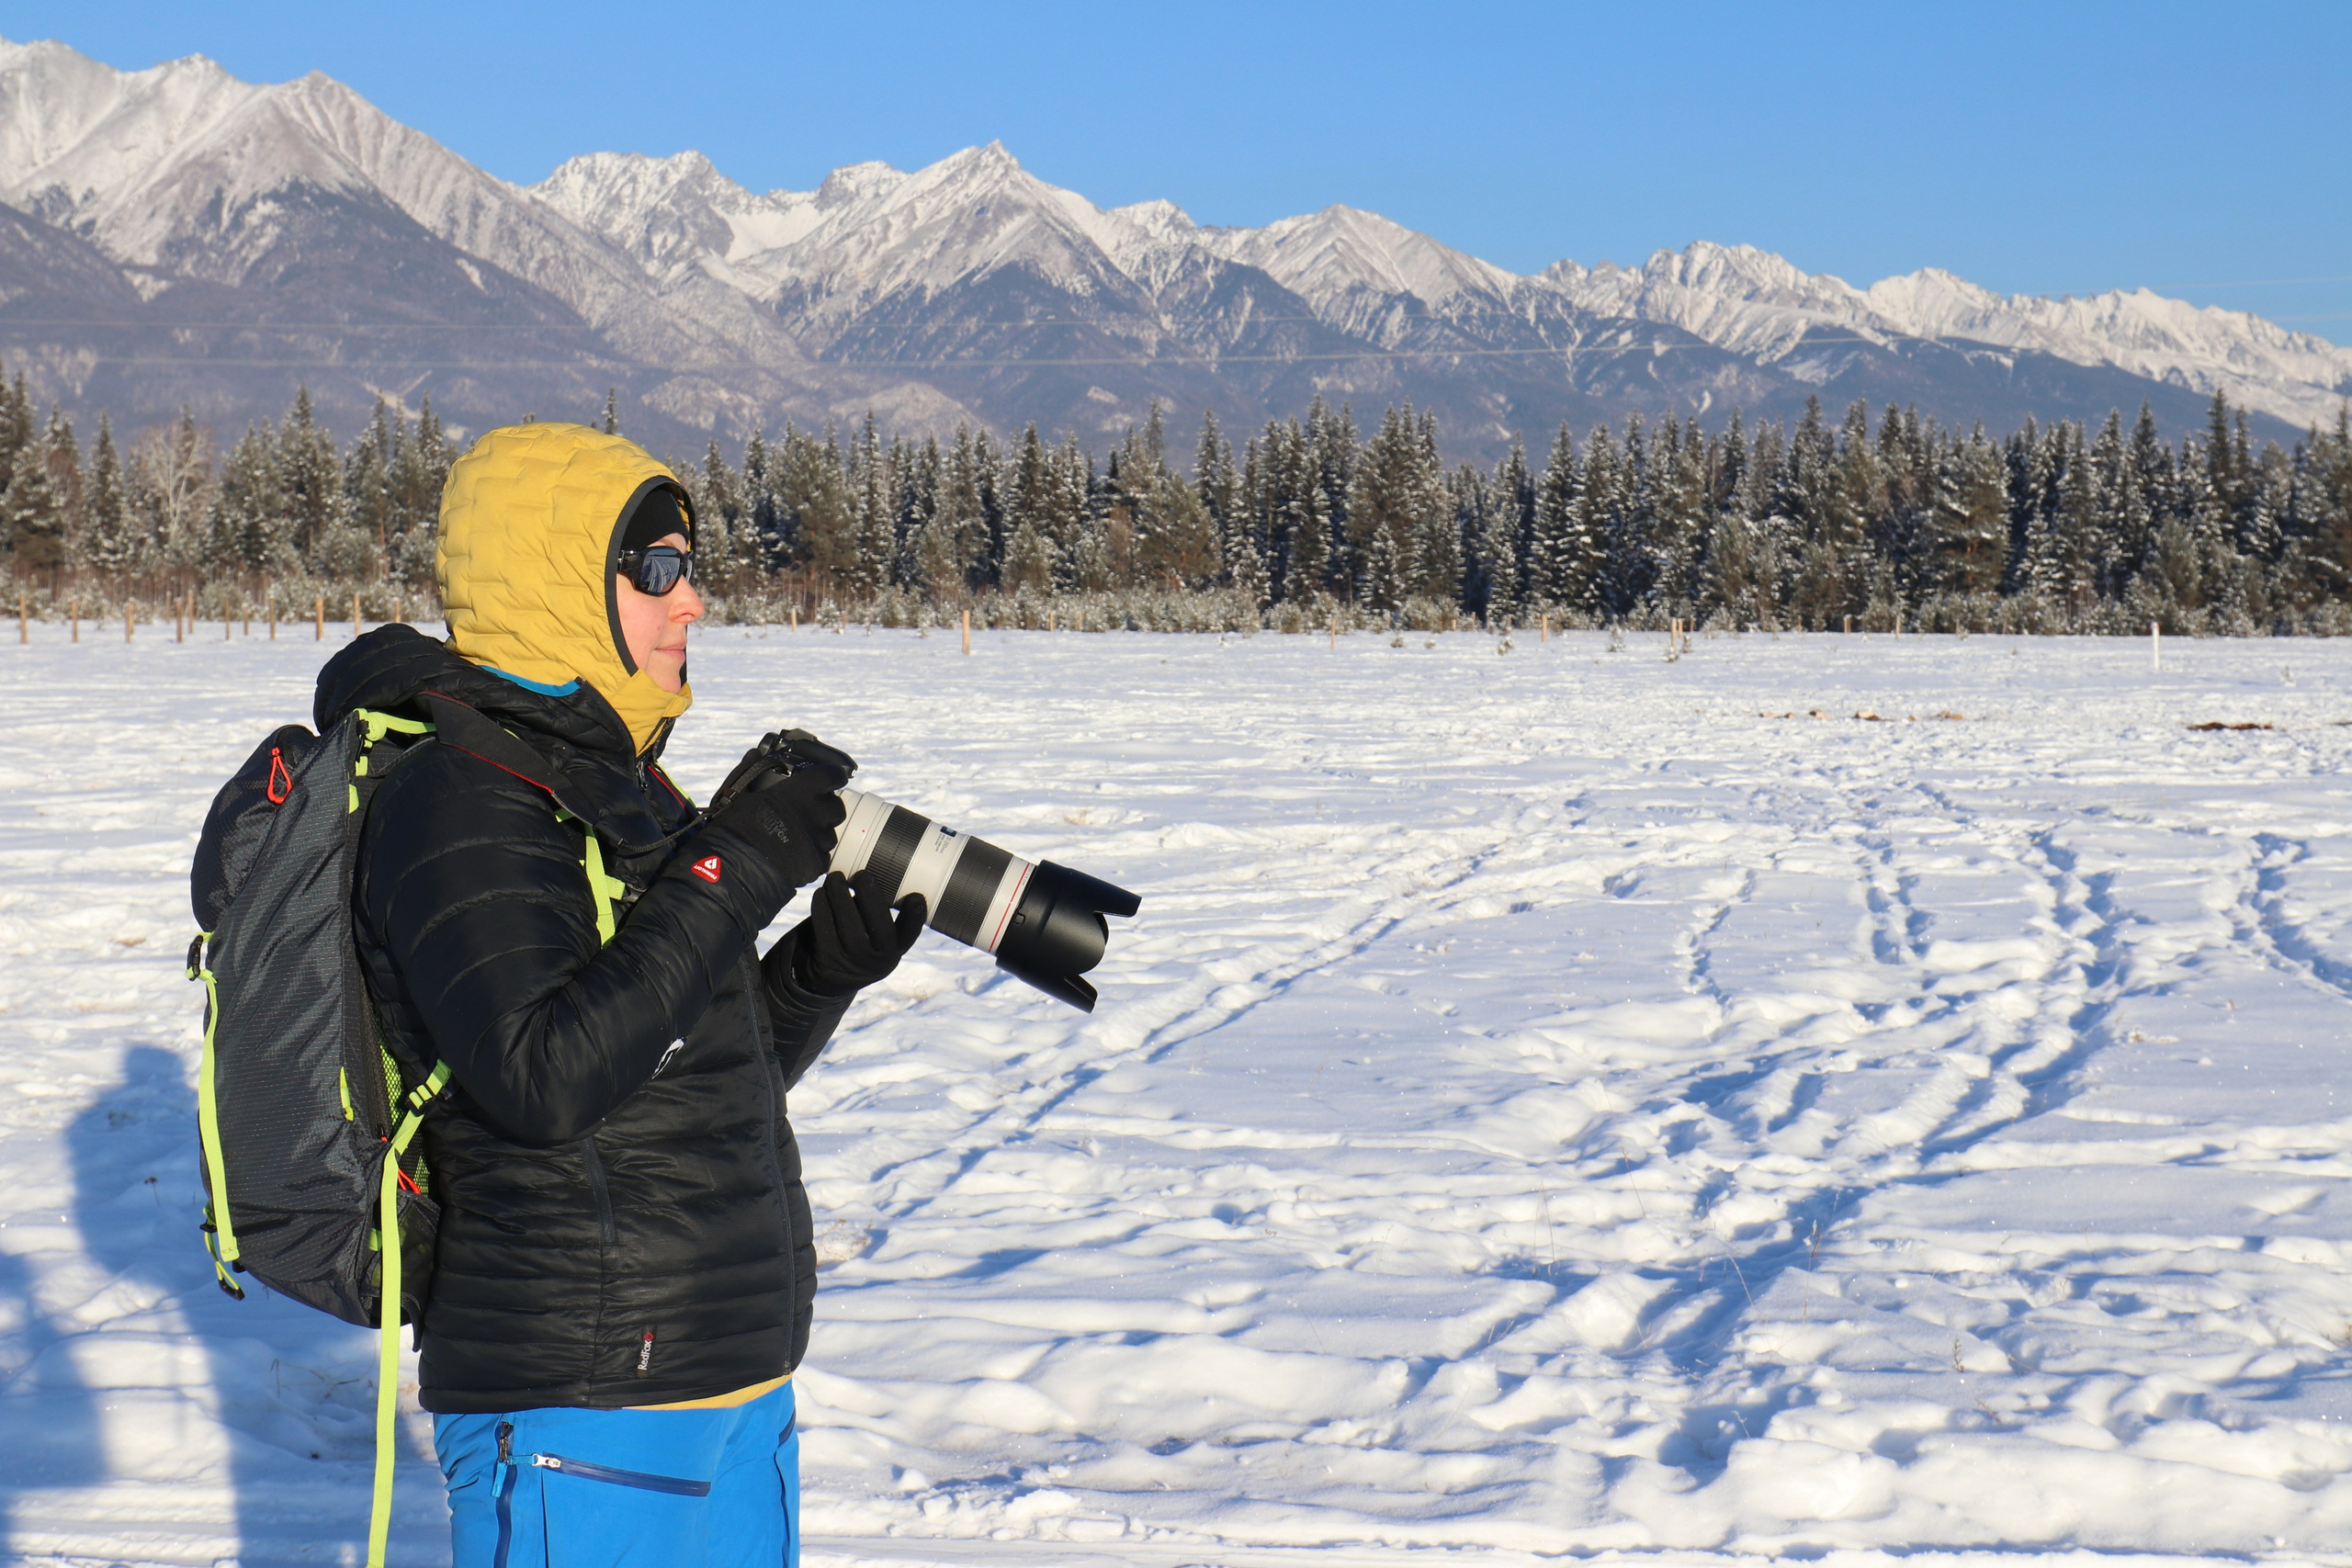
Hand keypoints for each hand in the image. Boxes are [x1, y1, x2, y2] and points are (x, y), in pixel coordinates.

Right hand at [702, 739, 852, 890]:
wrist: (735, 867)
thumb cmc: (735, 827)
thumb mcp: (741, 794)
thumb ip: (752, 772)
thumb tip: (753, 754)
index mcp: (799, 792)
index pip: (833, 775)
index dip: (834, 776)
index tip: (833, 777)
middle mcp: (814, 814)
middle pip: (836, 807)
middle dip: (826, 808)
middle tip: (810, 811)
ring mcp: (817, 840)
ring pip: (830, 834)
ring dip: (819, 833)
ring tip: (797, 837)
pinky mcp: (816, 863)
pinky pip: (823, 856)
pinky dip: (813, 855)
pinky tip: (795, 855)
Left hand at [795, 869, 926, 993]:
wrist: (830, 976)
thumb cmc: (856, 940)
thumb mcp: (873, 934)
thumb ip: (876, 910)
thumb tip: (870, 869)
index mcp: (895, 949)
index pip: (910, 934)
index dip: (915, 917)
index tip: (915, 896)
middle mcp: (879, 961)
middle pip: (880, 929)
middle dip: (872, 898)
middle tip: (863, 875)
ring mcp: (854, 964)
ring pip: (850, 930)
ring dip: (841, 898)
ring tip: (836, 878)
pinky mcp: (829, 963)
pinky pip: (825, 933)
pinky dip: (822, 909)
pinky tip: (821, 893)